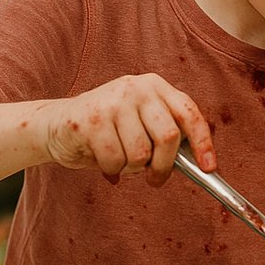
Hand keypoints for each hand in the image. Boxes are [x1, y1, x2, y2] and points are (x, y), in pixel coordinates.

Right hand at [40, 74, 214, 185]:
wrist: (55, 125)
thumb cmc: (108, 131)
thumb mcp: (141, 123)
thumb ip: (166, 135)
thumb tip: (200, 164)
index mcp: (155, 86)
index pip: (189, 113)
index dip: (203, 143)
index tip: (209, 167)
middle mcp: (136, 88)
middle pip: (168, 137)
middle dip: (163, 166)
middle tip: (154, 178)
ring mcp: (113, 101)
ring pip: (140, 153)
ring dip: (131, 168)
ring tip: (118, 159)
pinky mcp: (91, 119)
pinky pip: (115, 159)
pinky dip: (112, 169)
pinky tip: (102, 161)